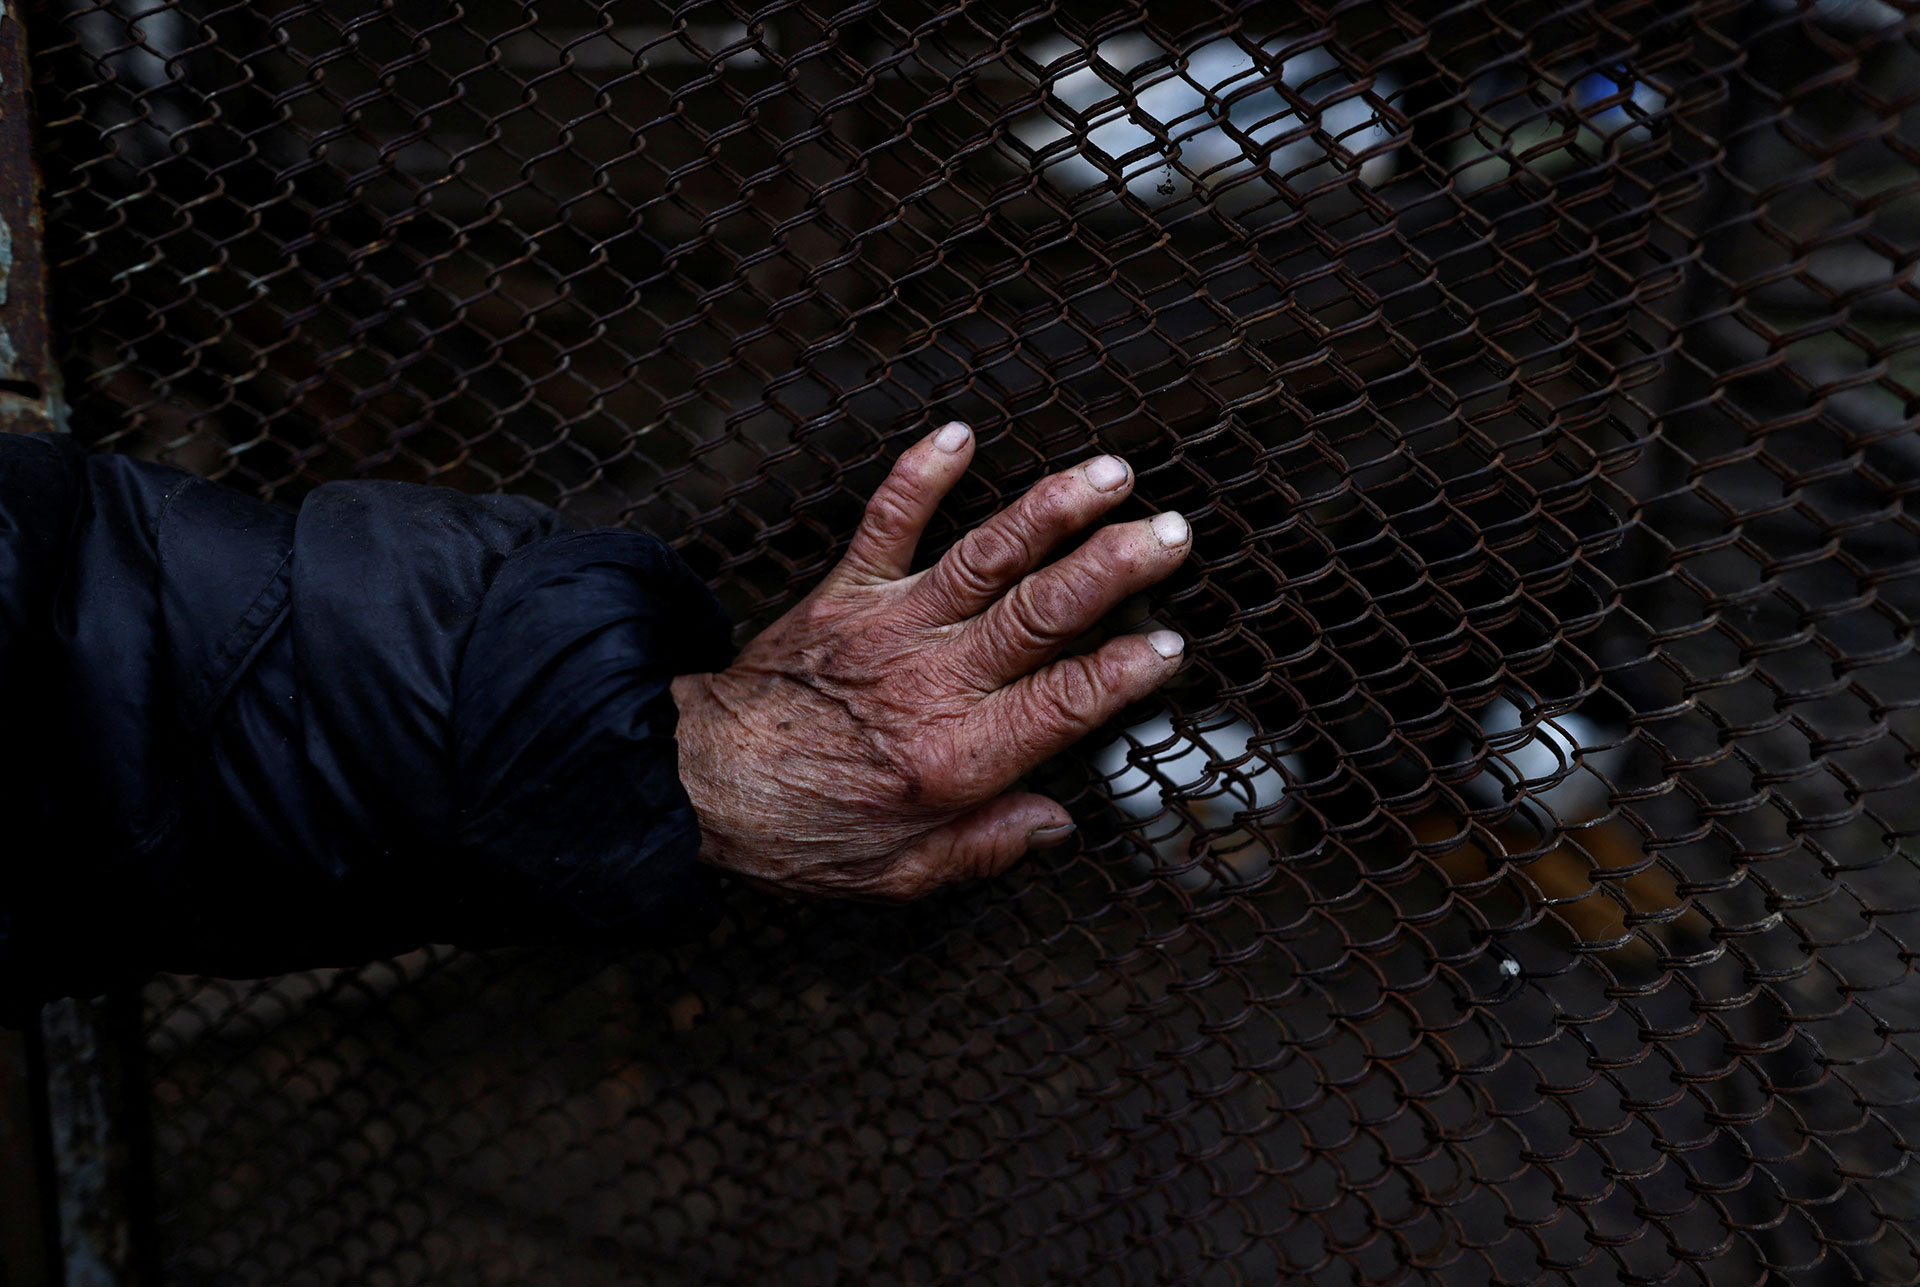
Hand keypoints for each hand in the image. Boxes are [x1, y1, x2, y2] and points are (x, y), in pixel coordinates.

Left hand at [670, 421, 1191, 901]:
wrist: (697, 785)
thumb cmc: (802, 833)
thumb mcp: (903, 874)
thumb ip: (988, 847)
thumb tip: (1059, 824)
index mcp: (957, 756)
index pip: (1064, 702)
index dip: (1123, 672)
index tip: (1172, 643)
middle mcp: (933, 680)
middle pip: (1041, 612)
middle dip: (1114, 568)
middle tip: (1172, 535)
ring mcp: (890, 625)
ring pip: (985, 557)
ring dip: (1051, 510)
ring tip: (1110, 473)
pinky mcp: (845, 592)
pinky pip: (888, 523)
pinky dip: (920, 476)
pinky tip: (959, 436)